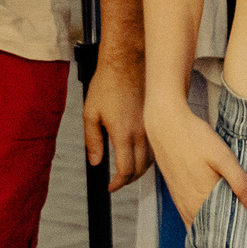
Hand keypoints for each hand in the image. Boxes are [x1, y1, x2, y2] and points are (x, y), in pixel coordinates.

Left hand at [84, 49, 151, 188]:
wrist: (127, 61)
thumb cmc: (108, 83)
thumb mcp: (90, 113)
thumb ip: (92, 141)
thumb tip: (96, 161)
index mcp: (123, 133)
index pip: (126, 170)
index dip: (118, 183)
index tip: (111, 186)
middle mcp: (141, 132)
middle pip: (141, 168)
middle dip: (129, 179)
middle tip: (118, 181)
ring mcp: (151, 125)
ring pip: (152, 158)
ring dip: (141, 168)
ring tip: (128, 170)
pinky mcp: (156, 118)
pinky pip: (157, 144)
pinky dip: (149, 155)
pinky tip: (140, 152)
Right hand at [144, 99, 246, 228]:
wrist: (166, 125)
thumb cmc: (195, 139)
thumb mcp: (224, 159)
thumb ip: (241, 184)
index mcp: (201, 202)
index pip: (223, 233)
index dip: (239, 237)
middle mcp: (189, 208)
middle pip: (212, 232)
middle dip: (230, 235)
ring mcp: (181, 202)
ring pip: (201, 225)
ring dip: (217, 228)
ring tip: (238, 226)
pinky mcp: (178, 194)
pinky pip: (192, 216)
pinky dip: (205, 219)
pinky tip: (217, 212)